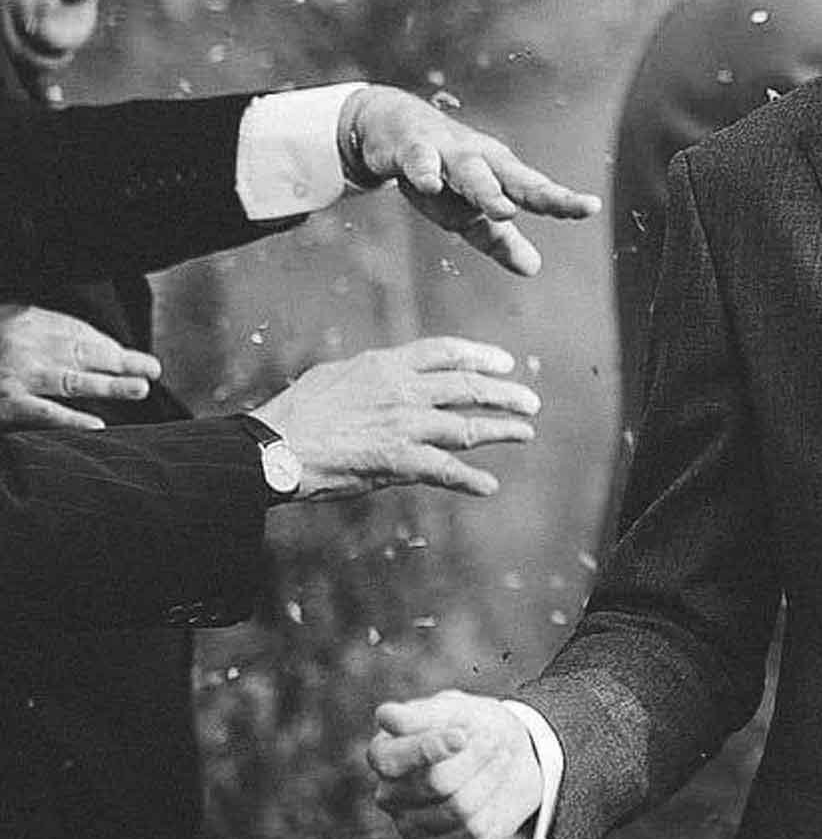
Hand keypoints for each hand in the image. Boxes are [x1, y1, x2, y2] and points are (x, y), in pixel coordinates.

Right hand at [0, 302, 160, 428]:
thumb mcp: (6, 325)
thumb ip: (36, 334)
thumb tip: (79, 348)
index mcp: (27, 322)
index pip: (77, 334)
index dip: (108, 346)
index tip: (130, 357)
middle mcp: (26, 345)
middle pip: (83, 354)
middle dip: (122, 362)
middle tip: (152, 370)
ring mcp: (17, 375)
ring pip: (72, 381)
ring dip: (110, 386)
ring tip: (140, 389)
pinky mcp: (6, 403)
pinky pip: (43, 412)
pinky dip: (71, 420)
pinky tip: (97, 426)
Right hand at [250, 337, 538, 500]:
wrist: (275, 447)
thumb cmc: (297, 412)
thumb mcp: (338, 374)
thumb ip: (373, 372)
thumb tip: (390, 370)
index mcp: (388, 365)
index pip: (446, 352)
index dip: (480, 356)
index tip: (504, 362)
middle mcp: (404, 391)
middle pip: (468, 387)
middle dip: (505, 394)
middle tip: (530, 401)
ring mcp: (405, 426)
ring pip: (467, 427)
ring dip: (501, 431)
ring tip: (524, 433)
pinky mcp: (400, 461)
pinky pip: (446, 471)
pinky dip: (470, 480)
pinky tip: (488, 485)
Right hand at [338, 87, 600, 274]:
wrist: (391, 127)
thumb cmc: (441, 173)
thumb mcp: (468, 212)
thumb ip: (500, 241)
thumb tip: (534, 268)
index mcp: (499, 173)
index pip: (535, 190)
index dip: (562, 200)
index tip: (592, 207)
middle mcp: (480, 159)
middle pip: (511, 177)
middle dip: (536, 194)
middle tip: (563, 209)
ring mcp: (446, 150)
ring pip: (470, 169)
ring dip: (487, 189)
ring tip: (503, 210)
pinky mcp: (411, 147)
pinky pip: (419, 158)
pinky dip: (424, 169)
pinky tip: (430, 184)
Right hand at [369, 690, 543, 838]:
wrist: (503, 754)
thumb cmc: (470, 726)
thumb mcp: (453, 708)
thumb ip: (421, 716)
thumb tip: (385, 716)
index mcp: (384, 754)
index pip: (391, 760)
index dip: (429, 748)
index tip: (462, 736)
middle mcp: (389, 794)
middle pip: (436, 783)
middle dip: (476, 757)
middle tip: (495, 738)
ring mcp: (409, 825)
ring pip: (459, 809)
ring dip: (491, 778)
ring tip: (502, 756)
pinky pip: (472, 833)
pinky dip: (495, 806)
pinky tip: (498, 788)